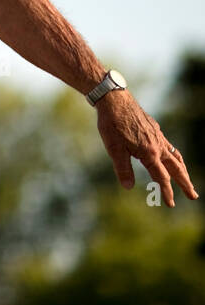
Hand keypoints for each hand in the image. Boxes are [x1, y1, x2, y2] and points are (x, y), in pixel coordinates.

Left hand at [96, 91, 197, 205]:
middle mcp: (158, 145)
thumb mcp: (113, 148)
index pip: (162, 177)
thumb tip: (128, 188)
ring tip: (186, 180)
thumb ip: (122, 168)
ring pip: (175, 156)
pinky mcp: (154, 129)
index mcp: (149, 152)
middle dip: (185, 183)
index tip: (171, 204)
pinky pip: (169, 146)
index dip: (167, 192)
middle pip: (176, 168)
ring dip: (182, 170)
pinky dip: (174, 156)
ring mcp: (158, 136)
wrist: (115, 100)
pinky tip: (169, 157)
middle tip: (193, 196)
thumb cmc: (112, 124)